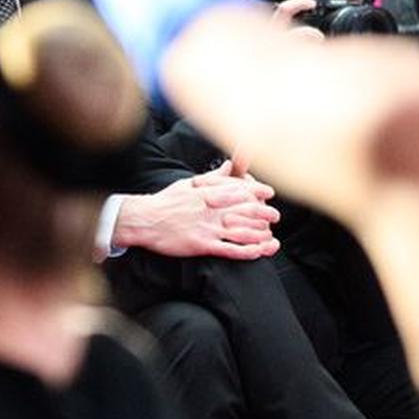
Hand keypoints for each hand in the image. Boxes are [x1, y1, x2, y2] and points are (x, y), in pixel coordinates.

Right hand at [113, 164, 278, 260]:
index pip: (238, 190)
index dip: (257, 191)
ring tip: (272, 237)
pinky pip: (228, 249)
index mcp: (207, 192)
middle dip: (263, 213)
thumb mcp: (188, 184)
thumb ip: (212, 177)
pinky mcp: (200, 244)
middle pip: (243, 210)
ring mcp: (206, 227)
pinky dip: (245, 251)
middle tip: (275, 216)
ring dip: (259, 234)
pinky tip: (258, 252)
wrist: (143, 220)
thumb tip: (229, 166)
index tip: (270, 192)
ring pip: (240, 231)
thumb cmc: (165, 202)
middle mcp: (209, 209)